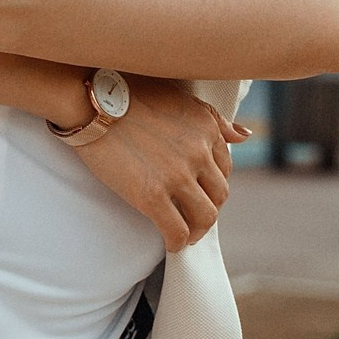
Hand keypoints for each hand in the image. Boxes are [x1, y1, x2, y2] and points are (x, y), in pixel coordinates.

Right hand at [73, 77, 245, 252]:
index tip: (197, 190)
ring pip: (205, 217)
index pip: (225, 168)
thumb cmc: (130, 95)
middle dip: (208, 208)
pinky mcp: (152, 196)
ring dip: (197, 230)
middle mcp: (200, 152)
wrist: (92, 103)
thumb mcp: (181, 100)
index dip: (211, 183)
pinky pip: (177, 231)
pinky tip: (170, 243)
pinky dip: (177, 243)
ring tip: (185, 233)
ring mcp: (178, 176)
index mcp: (207, 128)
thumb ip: (215, 120)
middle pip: (219, 195)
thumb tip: (246, 135)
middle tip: (192, 215)